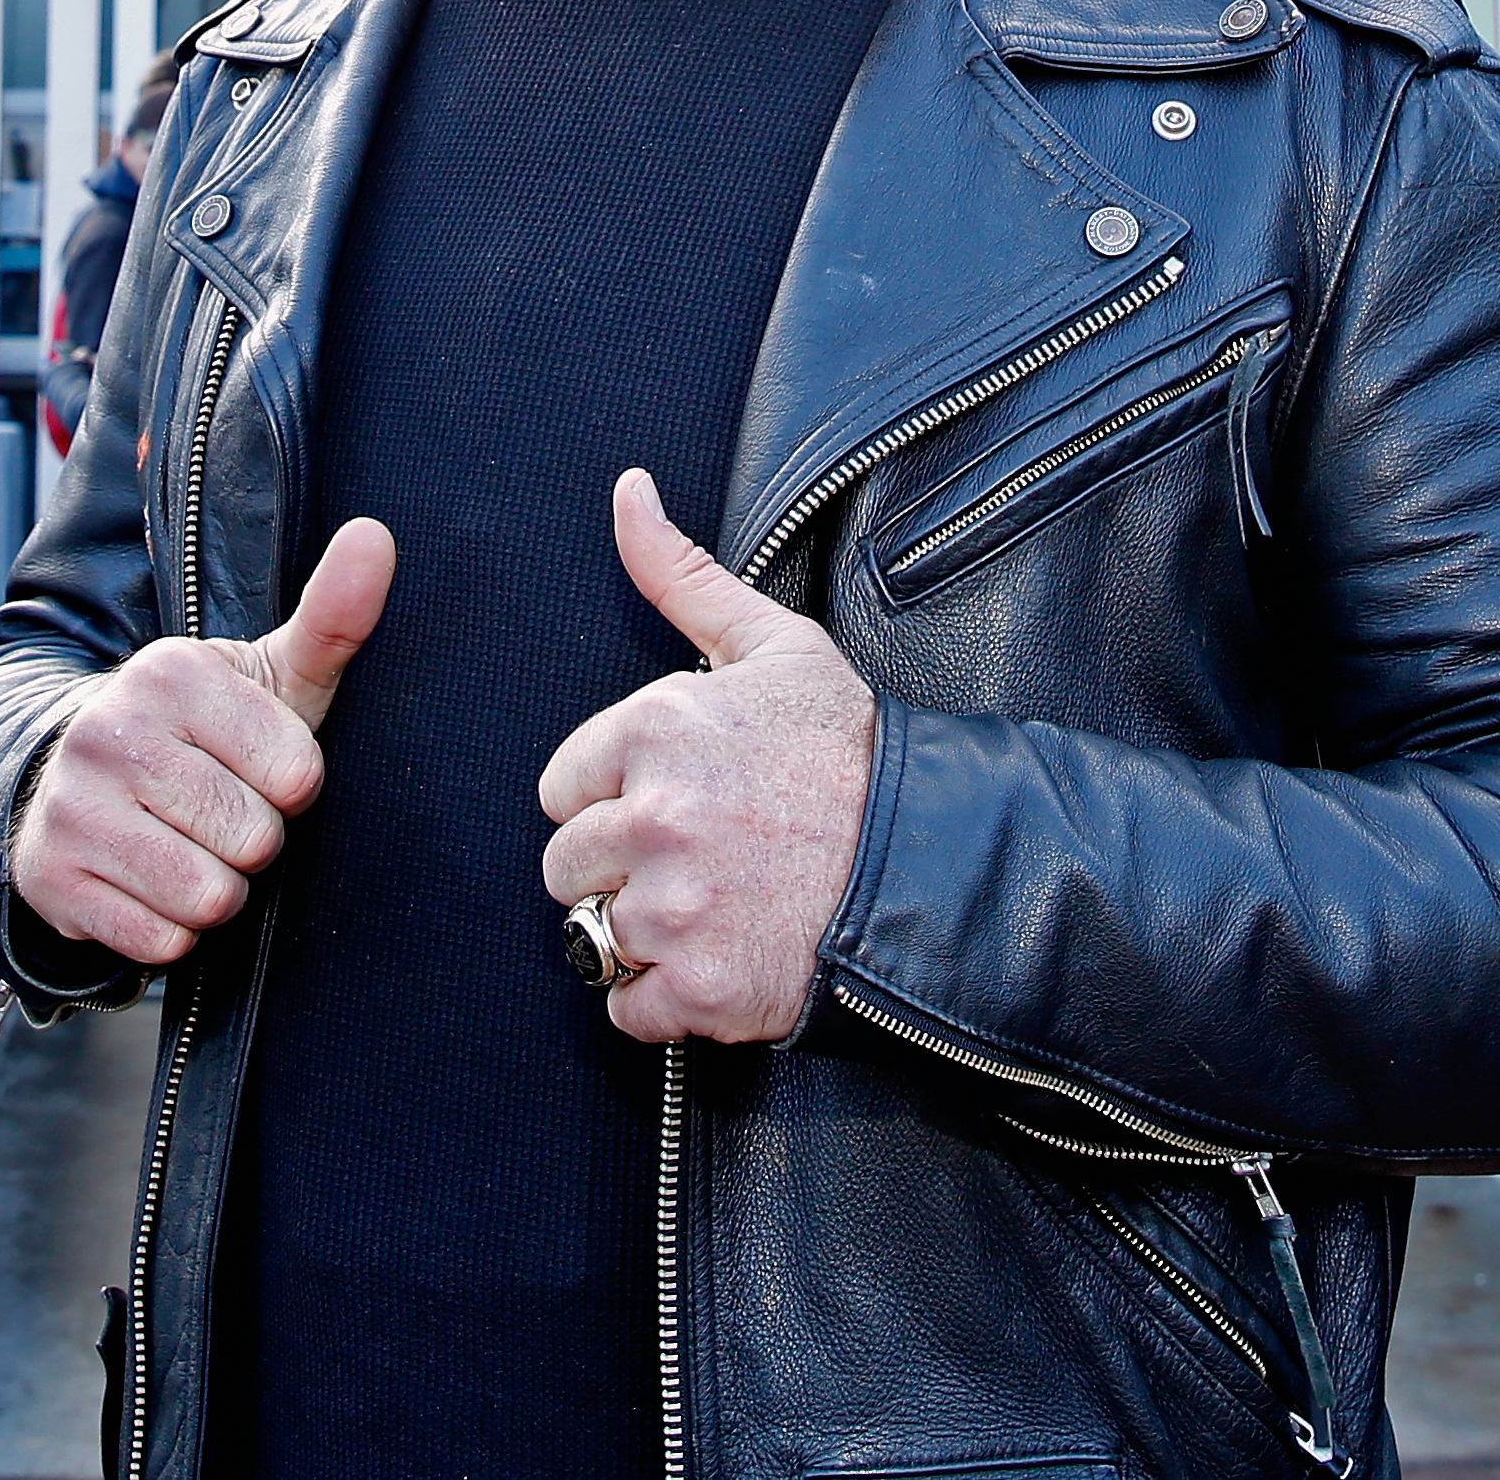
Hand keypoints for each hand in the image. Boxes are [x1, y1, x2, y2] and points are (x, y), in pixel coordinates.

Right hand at [9, 518, 394, 962]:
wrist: (84, 786)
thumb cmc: (208, 735)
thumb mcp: (273, 678)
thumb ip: (333, 617)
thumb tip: (376, 536)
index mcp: (172, 674)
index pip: (298, 774)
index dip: (292, 787)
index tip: (256, 767)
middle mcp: (109, 732)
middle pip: (253, 840)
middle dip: (253, 842)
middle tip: (216, 812)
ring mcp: (72, 806)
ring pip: (208, 897)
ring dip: (216, 892)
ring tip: (187, 846)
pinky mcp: (50, 878)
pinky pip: (160, 941)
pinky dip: (169, 930)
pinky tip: (147, 884)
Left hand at [539, 471, 876, 1044]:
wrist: (939, 861)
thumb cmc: (849, 750)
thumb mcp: (770, 644)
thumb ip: (678, 574)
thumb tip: (627, 490)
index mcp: (653, 730)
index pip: (561, 786)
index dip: (615, 795)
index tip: (680, 800)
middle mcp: (652, 818)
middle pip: (565, 867)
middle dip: (620, 867)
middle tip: (702, 859)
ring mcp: (675, 909)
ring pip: (592, 937)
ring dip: (643, 933)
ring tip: (717, 906)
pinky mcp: (701, 988)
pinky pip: (627, 1008)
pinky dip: (665, 999)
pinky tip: (722, 959)